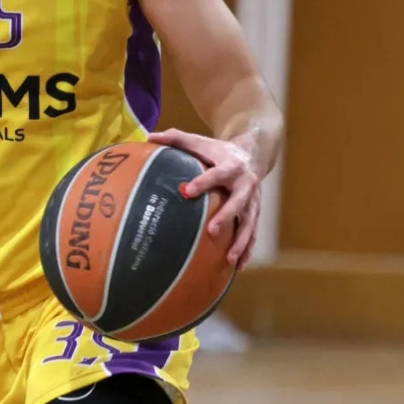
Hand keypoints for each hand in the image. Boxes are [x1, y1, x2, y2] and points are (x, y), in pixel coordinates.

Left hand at [149, 127, 260, 266]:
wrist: (252, 152)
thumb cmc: (217, 150)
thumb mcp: (200, 141)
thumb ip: (176, 138)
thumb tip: (149, 136)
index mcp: (231, 165)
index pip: (217, 174)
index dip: (203, 182)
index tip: (186, 191)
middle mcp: (246, 183)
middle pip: (239, 202)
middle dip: (227, 216)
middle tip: (212, 231)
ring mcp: (253, 200)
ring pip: (250, 222)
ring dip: (241, 241)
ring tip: (230, 259)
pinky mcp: (255, 212)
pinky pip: (253, 232)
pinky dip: (247, 249)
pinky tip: (238, 266)